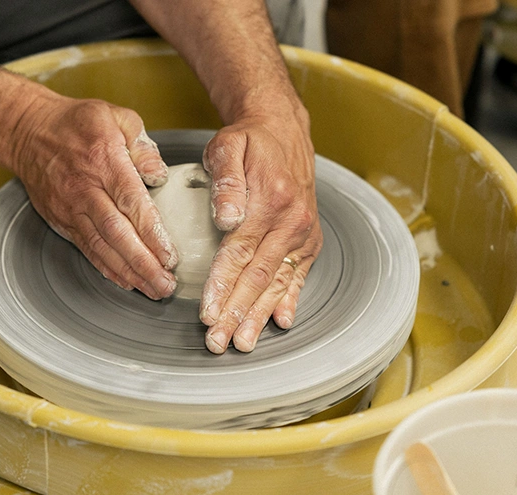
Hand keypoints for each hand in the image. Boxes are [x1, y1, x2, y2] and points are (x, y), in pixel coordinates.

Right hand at [12, 95, 178, 299]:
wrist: (27, 131)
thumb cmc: (77, 123)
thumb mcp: (117, 117)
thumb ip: (142, 145)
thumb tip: (159, 175)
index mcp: (103, 160)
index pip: (131, 202)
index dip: (151, 233)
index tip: (170, 255)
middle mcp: (85, 189)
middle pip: (116, 233)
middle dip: (143, 264)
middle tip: (166, 284)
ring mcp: (70, 208)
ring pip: (100, 248)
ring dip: (128, 273)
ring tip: (153, 289)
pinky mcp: (61, 220)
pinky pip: (86, 249)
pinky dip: (107, 269)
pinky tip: (127, 282)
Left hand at [199, 108, 322, 352]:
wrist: (285, 130)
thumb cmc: (250, 141)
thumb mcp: (228, 145)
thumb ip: (225, 180)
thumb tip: (225, 219)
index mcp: (271, 201)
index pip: (240, 252)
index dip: (222, 285)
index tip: (207, 311)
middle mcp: (292, 222)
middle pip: (259, 276)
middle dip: (237, 312)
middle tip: (217, 341)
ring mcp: (304, 233)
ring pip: (279, 282)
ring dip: (259, 316)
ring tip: (242, 342)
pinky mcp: (309, 241)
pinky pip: (298, 276)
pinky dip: (290, 300)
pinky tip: (281, 323)